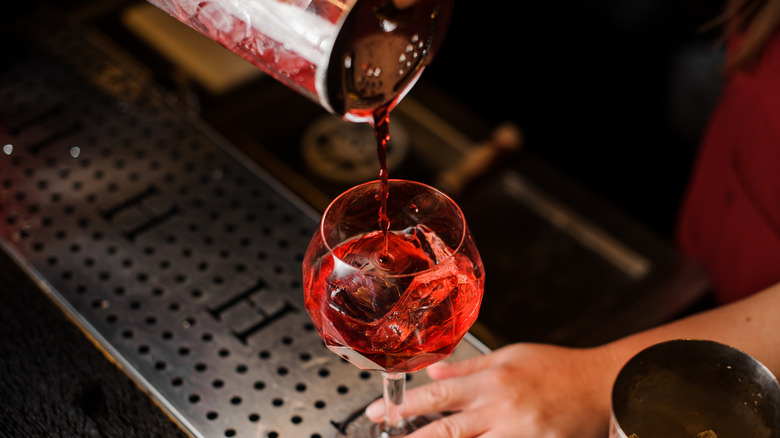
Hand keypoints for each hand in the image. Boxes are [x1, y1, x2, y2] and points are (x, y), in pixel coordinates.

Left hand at [366, 343, 618, 437]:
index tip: (380, 411)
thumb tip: (435, 372)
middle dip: (411, 437)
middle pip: (446, 432)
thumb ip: (470, 369)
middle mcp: (502, 410)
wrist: (604, 385)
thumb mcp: (511, 356)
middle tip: (386, 432)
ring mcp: (519, 435)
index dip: (404, 405)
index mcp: (494, 381)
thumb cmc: (558, 368)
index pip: (438, 396)